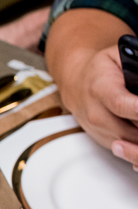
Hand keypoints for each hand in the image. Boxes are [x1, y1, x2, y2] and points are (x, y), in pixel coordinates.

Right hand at [58, 45, 137, 166]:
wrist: (76, 85)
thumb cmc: (101, 70)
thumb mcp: (118, 56)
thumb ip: (135, 61)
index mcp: (100, 88)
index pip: (121, 104)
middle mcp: (96, 113)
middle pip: (130, 130)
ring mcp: (99, 130)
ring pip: (131, 144)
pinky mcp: (105, 141)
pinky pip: (128, 151)